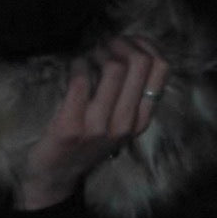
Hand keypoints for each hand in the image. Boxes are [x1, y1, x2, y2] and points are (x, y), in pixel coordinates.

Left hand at [15, 35, 169, 210]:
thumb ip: (128, 94)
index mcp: (140, 120)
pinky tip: (74, 67)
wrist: (55, 175)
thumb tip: (132, 48)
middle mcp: (125, 124)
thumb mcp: (118, 123)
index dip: (145, 45)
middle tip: (104, 44)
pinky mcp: (71, 126)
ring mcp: (99, 126)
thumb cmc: (86, 141)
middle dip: (121, 43)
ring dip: (98, 51)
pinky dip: (77, 64)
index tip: (128, 42)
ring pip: (114, 68)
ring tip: (88, 55)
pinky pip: (81, 80)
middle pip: (139, 63)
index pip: (161, 69)